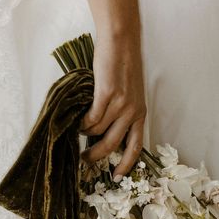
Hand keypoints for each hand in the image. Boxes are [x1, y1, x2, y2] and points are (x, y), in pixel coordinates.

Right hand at [81, 30, 146, 178]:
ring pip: (97, 130)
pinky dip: (82, 122)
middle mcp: (132, 112)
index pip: (135, 147)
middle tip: (84, 159)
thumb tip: (104, 134)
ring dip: (85, 133)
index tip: (116, 177)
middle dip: (96, 155)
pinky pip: (91, 118)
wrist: (121, 41)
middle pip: (112, 144)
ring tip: (78, 129)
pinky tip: (78, 119)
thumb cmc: (123, 66)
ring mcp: (120, 103)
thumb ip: (122, 113)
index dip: (126, 165)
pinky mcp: (106, 94)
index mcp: (140, 114)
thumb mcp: (130, 94)